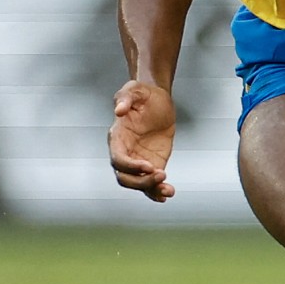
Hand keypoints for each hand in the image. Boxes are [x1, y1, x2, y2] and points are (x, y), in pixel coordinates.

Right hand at [110, 80, 177, 200]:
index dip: (131, 166)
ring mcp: (138, 161)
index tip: (149, 166)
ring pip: (137, 184)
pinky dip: (157, 192)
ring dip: (151, 189)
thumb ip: (125, 97)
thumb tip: (118, 110)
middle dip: (141, 181)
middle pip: (125, 178)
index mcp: (117, 138)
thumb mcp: (135, 89)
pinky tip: (167, 194)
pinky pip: (151, 183)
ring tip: (167, 189)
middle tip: (162, 174)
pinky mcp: (152, 164)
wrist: (159, 100)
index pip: (118, 159)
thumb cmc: (143, 94)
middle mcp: (125, 153)